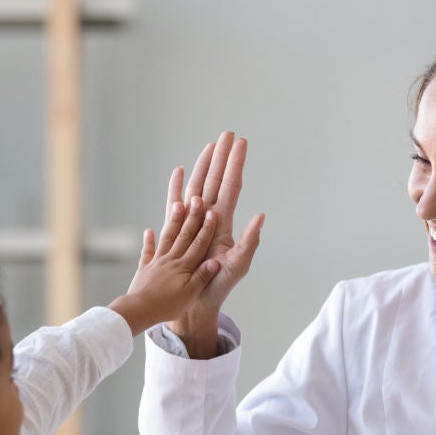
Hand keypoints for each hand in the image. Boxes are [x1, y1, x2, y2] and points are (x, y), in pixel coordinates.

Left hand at [108, 186, 219, 335]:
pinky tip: (148, 231)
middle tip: (197, 199)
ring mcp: (157, 262)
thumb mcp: (190, 294)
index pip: (199, 244)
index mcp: (185, 266)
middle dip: (192, 216)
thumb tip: (215, 261)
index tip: (212, 212)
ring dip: (173, 221)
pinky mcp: (145, 269)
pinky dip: (148, 241)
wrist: (140, 310)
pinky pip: (147, 252)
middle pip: (184, 235)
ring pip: (167, 237)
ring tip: (177, 204)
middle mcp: (171, 260)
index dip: (207, 228)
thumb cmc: (167, 306)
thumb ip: (202, 276)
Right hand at [167, 130, 263, 357]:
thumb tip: (261, 216)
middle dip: (221, 157)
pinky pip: (174, 203)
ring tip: (208, 146)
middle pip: (215, 180)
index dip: (235, 164)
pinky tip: (178, 171)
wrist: (195, 301)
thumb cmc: (218, 285)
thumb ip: (250, 241)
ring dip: (202, 166)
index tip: (240, 142)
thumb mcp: (238, 265)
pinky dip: (176, 187)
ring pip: (197, 186)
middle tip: (226, 133)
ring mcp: (192, 221)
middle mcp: (208, 217)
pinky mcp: (177, 229)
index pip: (231, 186)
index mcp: (223, 222)